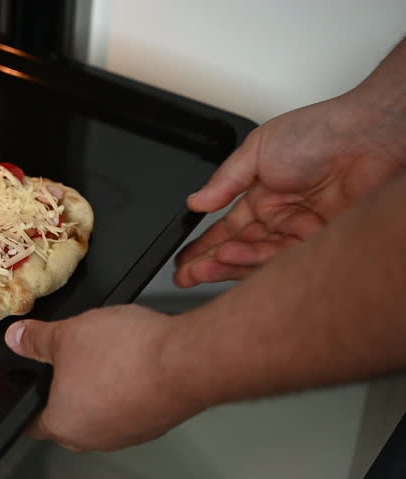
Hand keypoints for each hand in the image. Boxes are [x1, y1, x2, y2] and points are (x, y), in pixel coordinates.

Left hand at [4, 305, 205, 450]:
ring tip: (108, 354)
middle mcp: (95, 438)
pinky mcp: (154, 424)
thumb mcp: (66, 335)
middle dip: (67, 391)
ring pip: (102, 412)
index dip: (30, 401)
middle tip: (70, 362)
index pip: (34, 422)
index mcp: (64, 424)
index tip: (31, 390)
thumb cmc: (126, 355)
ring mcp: (128, 433)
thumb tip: (17, 337)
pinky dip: (128, 387)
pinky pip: (130, 406)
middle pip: (69, 417)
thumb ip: (36, 339)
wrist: (184, 360)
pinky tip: (133, 361)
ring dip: (101, 388)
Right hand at [175, 91, 405, 286]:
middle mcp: (279, 216)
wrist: (366, 136)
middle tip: (185, 276)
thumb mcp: (257, 149)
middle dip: (209, 263)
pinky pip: (283, 259)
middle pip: (239, 248)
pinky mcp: (320, 242)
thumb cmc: (319, 132)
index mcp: (262, 195)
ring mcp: (299, 230)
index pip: (226, 228)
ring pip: (257, 257)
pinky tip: (234, 257)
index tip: (183, 262)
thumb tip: (196, 201)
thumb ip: (224, 181)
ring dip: (228, 263)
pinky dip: (256, 261)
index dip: (202, 246)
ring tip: (206, 265)